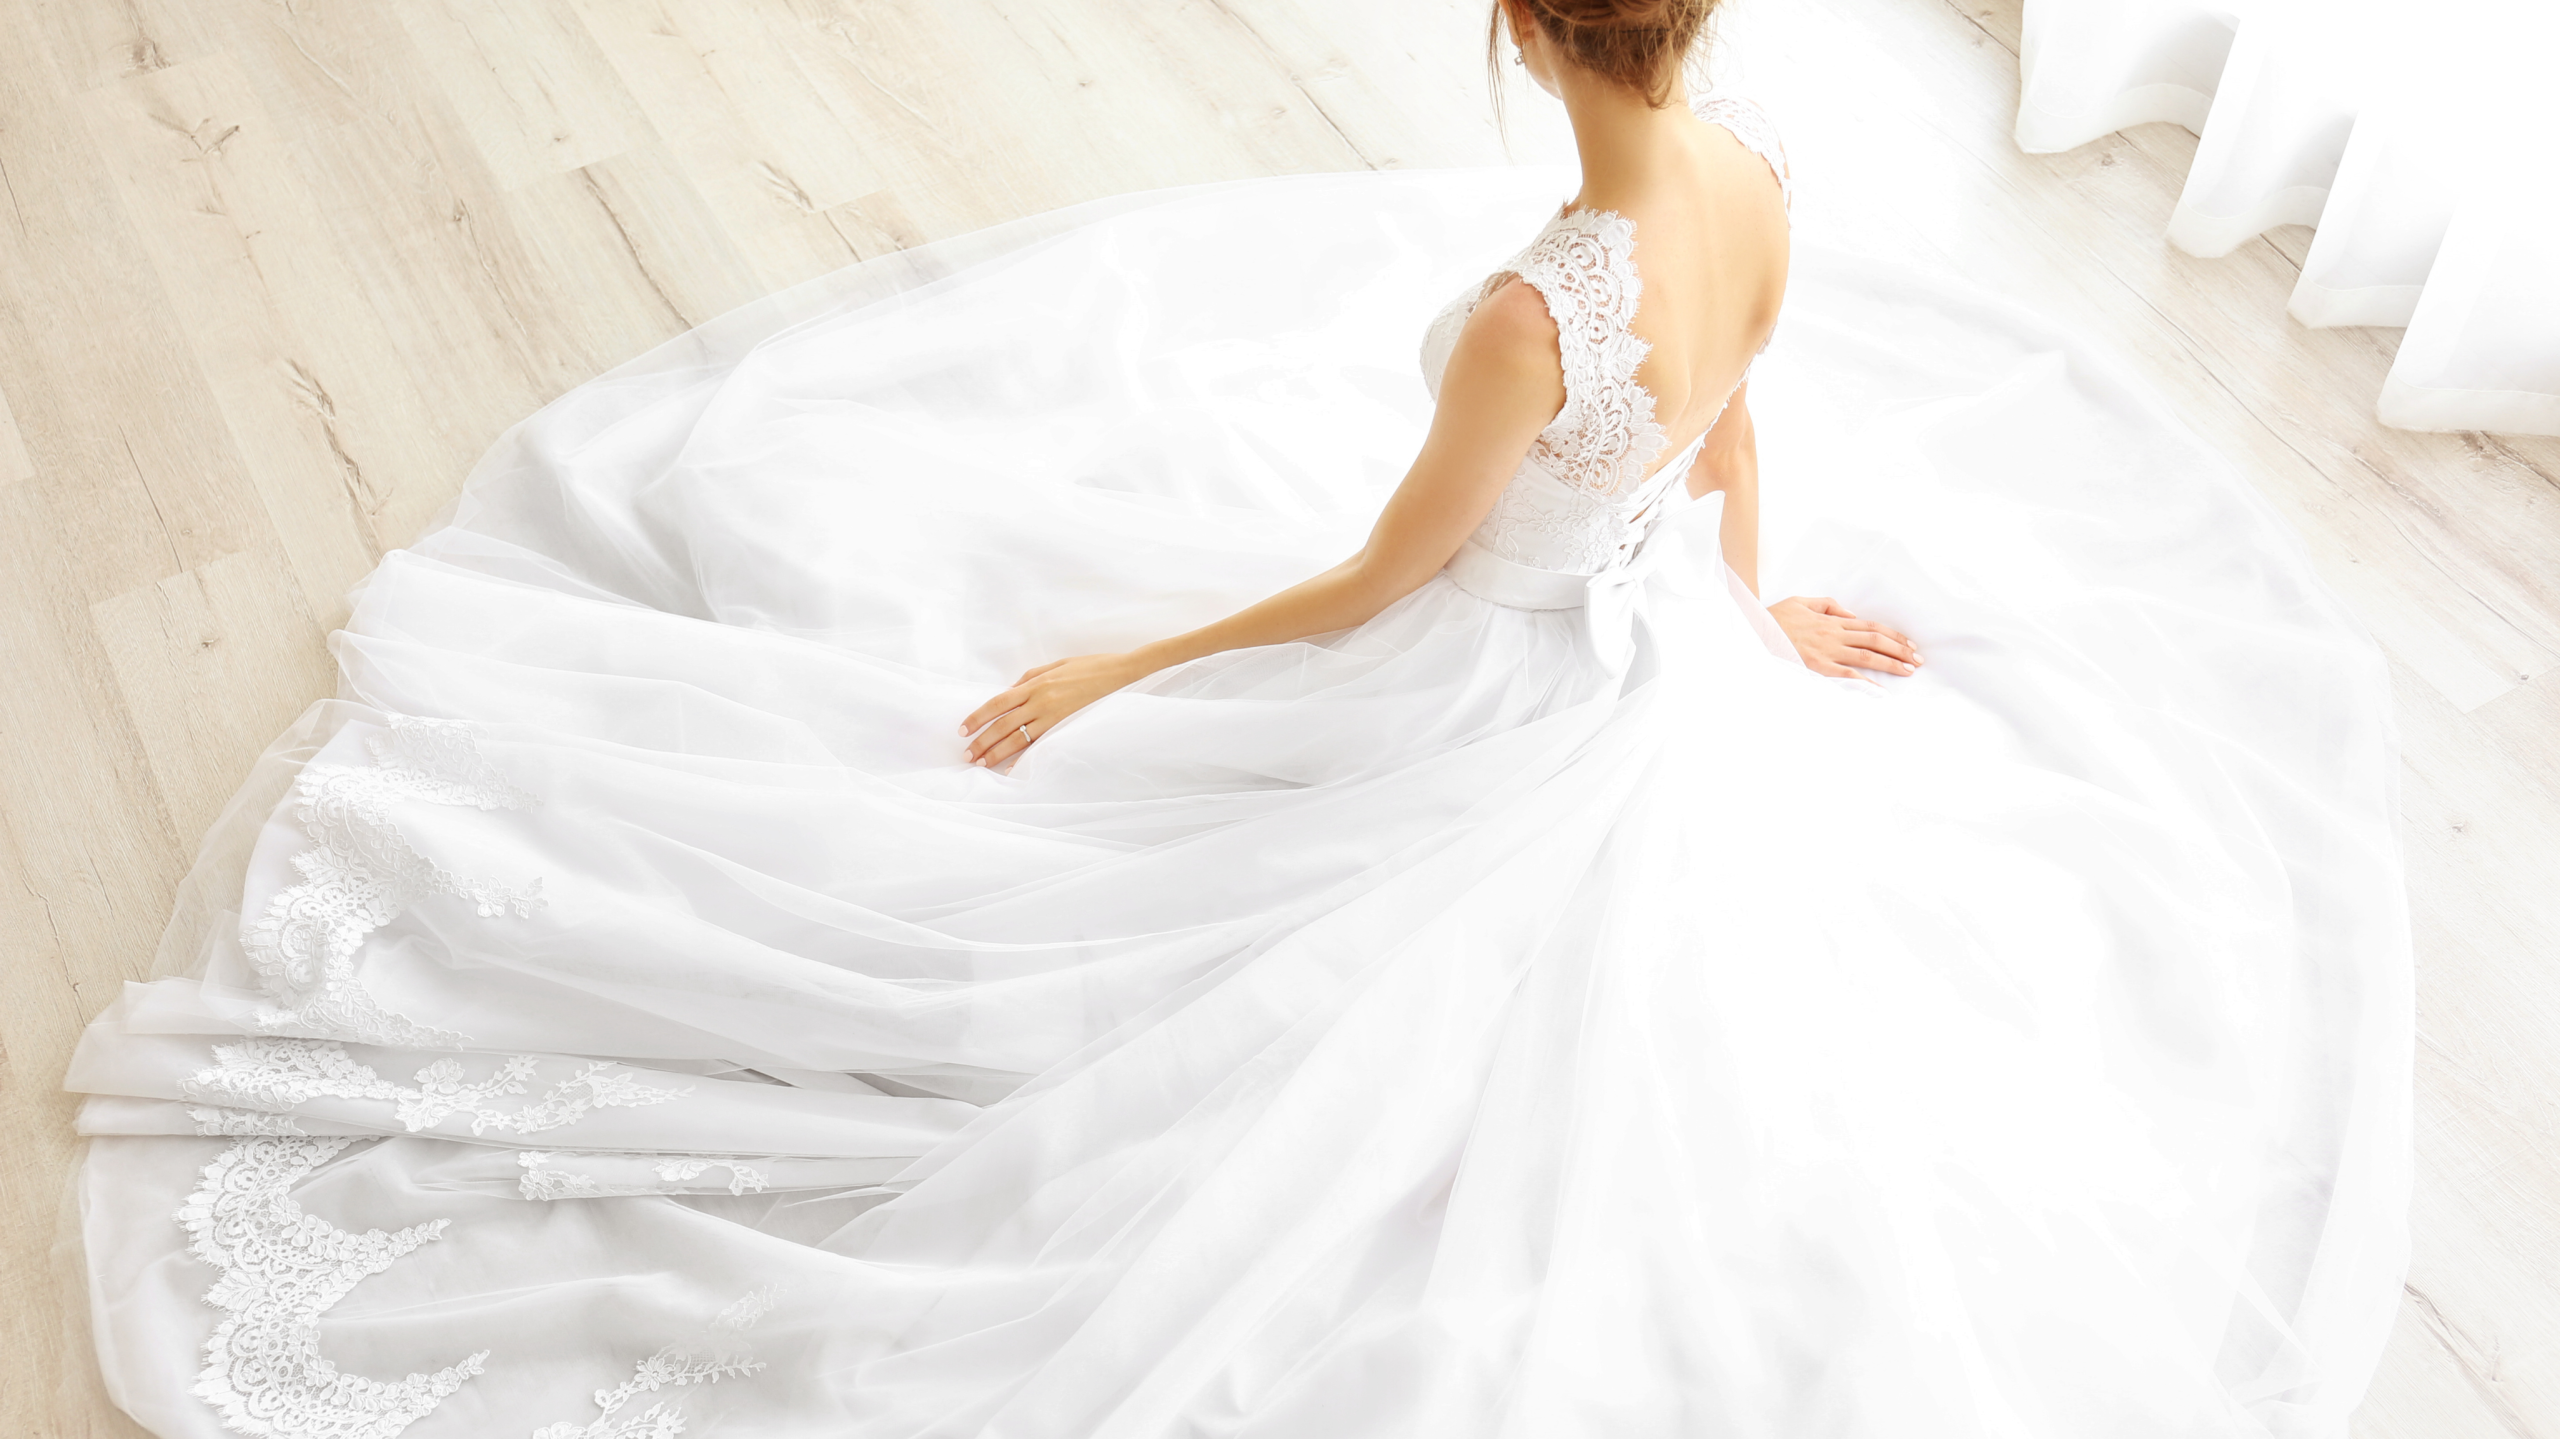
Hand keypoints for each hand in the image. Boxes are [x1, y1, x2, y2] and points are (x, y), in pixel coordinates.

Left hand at [962, 652, 1148, 766]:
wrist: (1116, 672)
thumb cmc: (1086, 666)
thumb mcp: (1053, 665)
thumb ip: (1029, 678)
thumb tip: (1010, 691)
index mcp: (1034, 684)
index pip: (997, 703)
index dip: (978, 717)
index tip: (964, 729)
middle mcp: (1040, 701)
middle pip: (1003, 724)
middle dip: (983, 741)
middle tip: (968, 754)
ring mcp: (1053, 715)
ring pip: (1018, 738)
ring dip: (998, 752)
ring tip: (982, 763)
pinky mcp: (1066, 725)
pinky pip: (1040, 744)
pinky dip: (1025, 757)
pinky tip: (1012, 768)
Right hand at [1766, 596, 1920, 681]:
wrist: (1754, 631)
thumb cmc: (1775, 618)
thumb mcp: (1801, 601)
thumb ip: (1827, 605)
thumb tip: (1849, 613)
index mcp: (1832, 620)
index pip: (1870, 627)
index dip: (1893, 635)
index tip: (1909, 644)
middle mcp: (1834, 635)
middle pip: (1875, 640)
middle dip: (1900, 650)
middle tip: (1918, 660)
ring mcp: (1827, 652)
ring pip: (1867, 656)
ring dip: (1891, 663)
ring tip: (1909, 670)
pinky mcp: (1818, 667)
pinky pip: (1847, 674)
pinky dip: (1866, 682)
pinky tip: (1881, 690)